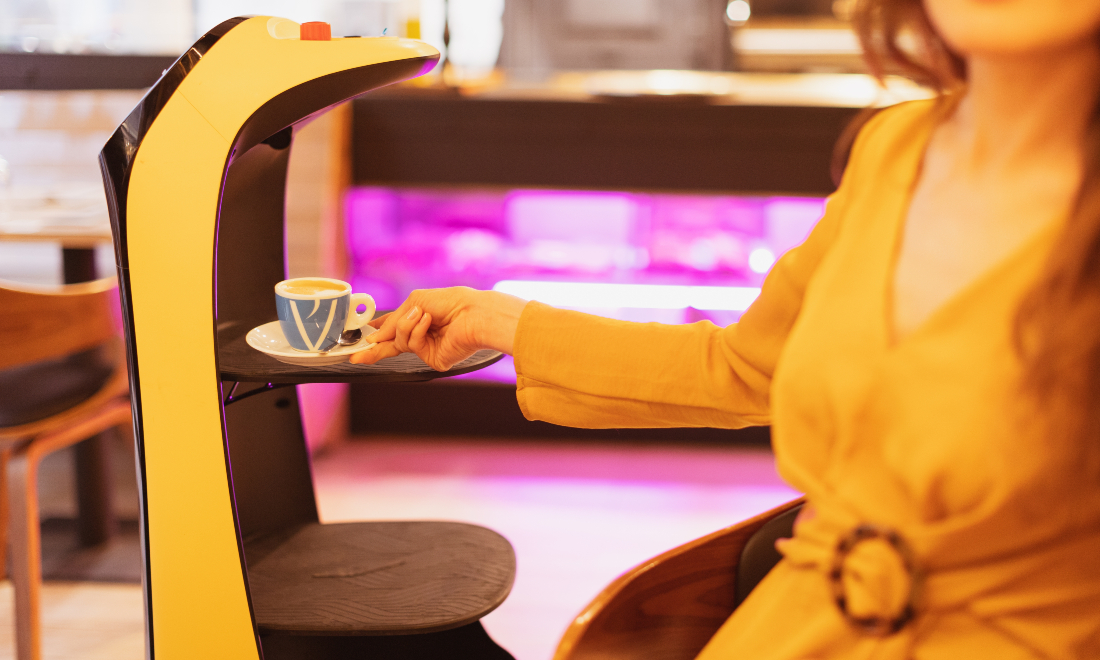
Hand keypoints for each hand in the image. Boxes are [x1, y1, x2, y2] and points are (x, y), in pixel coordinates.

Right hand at [349, 287, 526, 370]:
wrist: (474, 313)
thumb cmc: (451, 302)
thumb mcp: (415, 302)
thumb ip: (393, 320)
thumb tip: (374, 337)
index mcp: (419, 318)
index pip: (394, 327)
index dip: (377, 332)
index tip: (361, 335)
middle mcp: (422, 335)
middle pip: (392, 345)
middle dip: (373, 348)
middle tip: (355, 355)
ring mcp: (427, 349)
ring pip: (400, 341)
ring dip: (406, 325)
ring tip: (422, 315)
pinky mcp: (433, 359)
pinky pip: (413, 345)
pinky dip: (418, 331)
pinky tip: (429, 322)